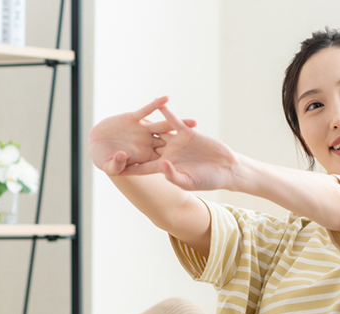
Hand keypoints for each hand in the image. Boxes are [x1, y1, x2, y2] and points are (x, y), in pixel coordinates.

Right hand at [89, 96, 197, 176]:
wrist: (94, 143)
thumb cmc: (101, 159)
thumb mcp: (107, 166)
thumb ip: (116, 165)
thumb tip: (123, 157)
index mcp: (143, 158)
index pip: (162, 163)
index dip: (177, 165)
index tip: (193, 170)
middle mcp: (147, 144)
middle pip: (171, 145)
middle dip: (186, 146)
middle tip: (204, 148)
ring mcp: (142, 131)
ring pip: (164, 127)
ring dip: (179, 124)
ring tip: (195, 122)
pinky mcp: (133, 118)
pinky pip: (147, 110)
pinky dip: (156, 105)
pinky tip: (166, 98)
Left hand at [121, 103, 239, 191]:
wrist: (226, 169)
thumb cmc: (208, 180)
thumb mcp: (189, 181)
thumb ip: (173, 175)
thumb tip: (161, 164)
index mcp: (165, 168)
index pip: (142, 168)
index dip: (128, 167)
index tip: (113, 168)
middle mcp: (168, 154)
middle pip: (144, 148)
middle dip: (130, 145)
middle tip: (113, 139)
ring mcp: (176, 142)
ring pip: (156, 132)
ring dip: (144, 125)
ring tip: (129, 117)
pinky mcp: (187, 133)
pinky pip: (173, 121)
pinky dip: (166, 113)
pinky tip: (157, 104)